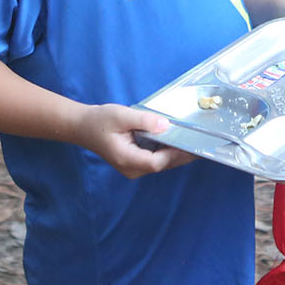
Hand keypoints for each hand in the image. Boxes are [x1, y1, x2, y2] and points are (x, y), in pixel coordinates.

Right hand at [73, 103, 192, 178]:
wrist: (83, 126)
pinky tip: (179, 141)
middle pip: (162, 165)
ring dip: (177, 153)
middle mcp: (132, 169)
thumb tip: (165, 125)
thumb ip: (144, 121)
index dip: (175, 154)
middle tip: (202, 142)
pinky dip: (168, 151)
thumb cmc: (100, 120)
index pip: (157, 162)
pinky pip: (156, 159)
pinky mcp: (136, 162)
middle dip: (182, 155)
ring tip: (195, 141)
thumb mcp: (121, 115)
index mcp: (127, 160)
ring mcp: (134, 168)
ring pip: (161, 163)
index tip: (191, 144)